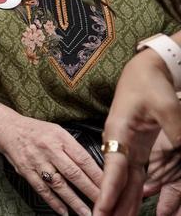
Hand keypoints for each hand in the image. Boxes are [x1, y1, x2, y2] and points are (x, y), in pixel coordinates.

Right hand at [0, 115, 102, 214]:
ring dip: (74, 201)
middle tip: (105, 204)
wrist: (6, 128)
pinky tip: (64, 211)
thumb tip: (95, 168)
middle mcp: (49, 150)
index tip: (111, 188)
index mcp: (60, 138)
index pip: (84, 159)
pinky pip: (41, 189)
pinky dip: (53, 202)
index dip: (98, 176)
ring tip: (87, 213)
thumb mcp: (58, 131)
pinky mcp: (25, 171)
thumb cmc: (36, 130)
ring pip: (58, 184)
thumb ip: (74, 148)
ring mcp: (36, 162)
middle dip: (91, 191)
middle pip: (74, 174)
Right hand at [95, 50, 180, 215]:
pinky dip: (131, 194)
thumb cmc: (150, 84)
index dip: (109, 190)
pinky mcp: (136, 150)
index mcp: (119, 131)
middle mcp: (119, 143)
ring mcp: (127, 147)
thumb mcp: (165, 105)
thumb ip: (174, 131)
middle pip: (115, 179)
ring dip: (121, 203)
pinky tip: (129, 209)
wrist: (145, 71)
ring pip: (124, 182)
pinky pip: (133, 177)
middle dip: (110, 204)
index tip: (101, 210)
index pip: (114, 167)